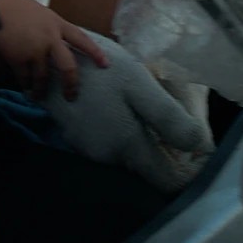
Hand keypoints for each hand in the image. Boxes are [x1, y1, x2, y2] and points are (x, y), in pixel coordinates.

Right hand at [0, 0, 107, 97]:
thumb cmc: (14, 5)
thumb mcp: (41, 13)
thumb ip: (50, 28)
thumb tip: (54, 44)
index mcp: (57, 23)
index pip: (82, 39)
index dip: (95, 53)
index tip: (105, 65)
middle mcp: (50, 38)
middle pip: (68, 66)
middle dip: (71, 84)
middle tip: (71, 95)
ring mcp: (35, 49)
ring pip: (44, 77)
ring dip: (41, 89)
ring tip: (39, 96)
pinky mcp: (18, 58)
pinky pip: (25, 78)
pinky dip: (25, 85)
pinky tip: (25, 89)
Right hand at [33, 38, 215, 189]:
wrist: (44, 62)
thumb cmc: (96, 69)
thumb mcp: (138, 85)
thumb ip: (168, 118)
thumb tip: (198, 145)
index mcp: (127, 147)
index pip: (164, 179)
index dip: (184, 172)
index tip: (197, 157)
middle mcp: (107, 158)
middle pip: (145, 165)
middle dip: (162, 151)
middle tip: (172, 121)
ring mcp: (88, 150)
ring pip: (126, 153)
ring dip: (138, 137)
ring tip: (143, 108)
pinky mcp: (76, 139)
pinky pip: (109, 142)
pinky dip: (118, 130)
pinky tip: (118, 106)